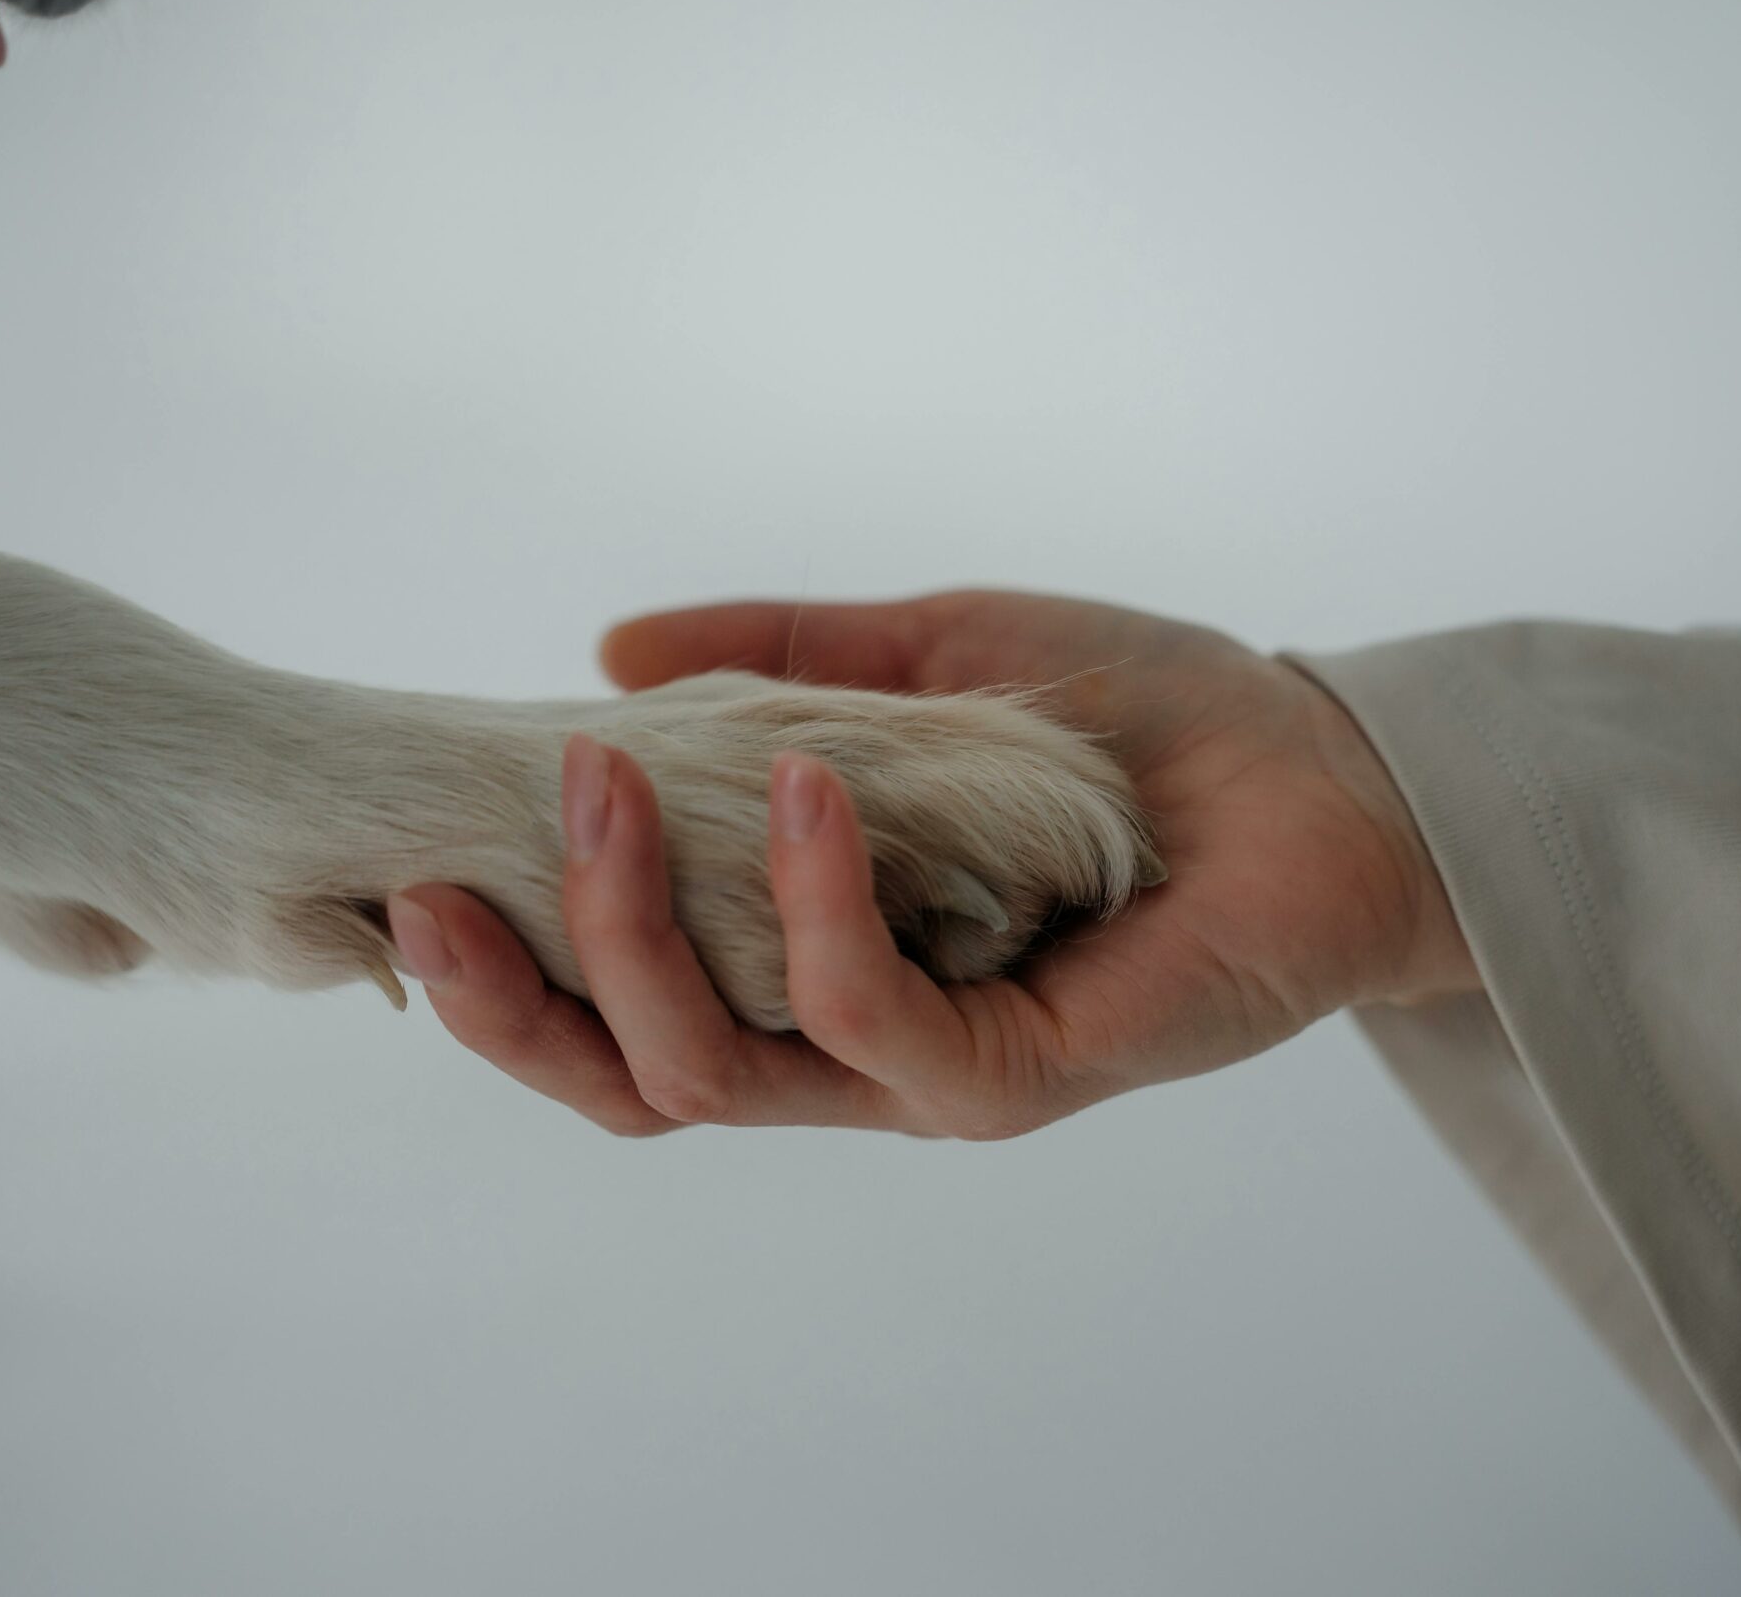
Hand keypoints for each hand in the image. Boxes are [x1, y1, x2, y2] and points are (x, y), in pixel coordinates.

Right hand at [386, 592, 1475, 1137]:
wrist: (1330, 767)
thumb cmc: (1138, 721)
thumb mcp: (923, 660)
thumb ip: (772, 665)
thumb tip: (602, 654)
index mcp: (808, 966)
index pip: (619, 1012)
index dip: (502, 974)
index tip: (410, 868)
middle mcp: (852, 1044)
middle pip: (632, 1085)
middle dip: (513, 1000)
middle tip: (436, 879)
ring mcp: (932, 1072)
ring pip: (719, 1078)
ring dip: (629, 937)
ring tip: (598, 784)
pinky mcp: (1024, 1072)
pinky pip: (876, 1021)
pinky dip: (814, 907)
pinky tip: (803, 781)